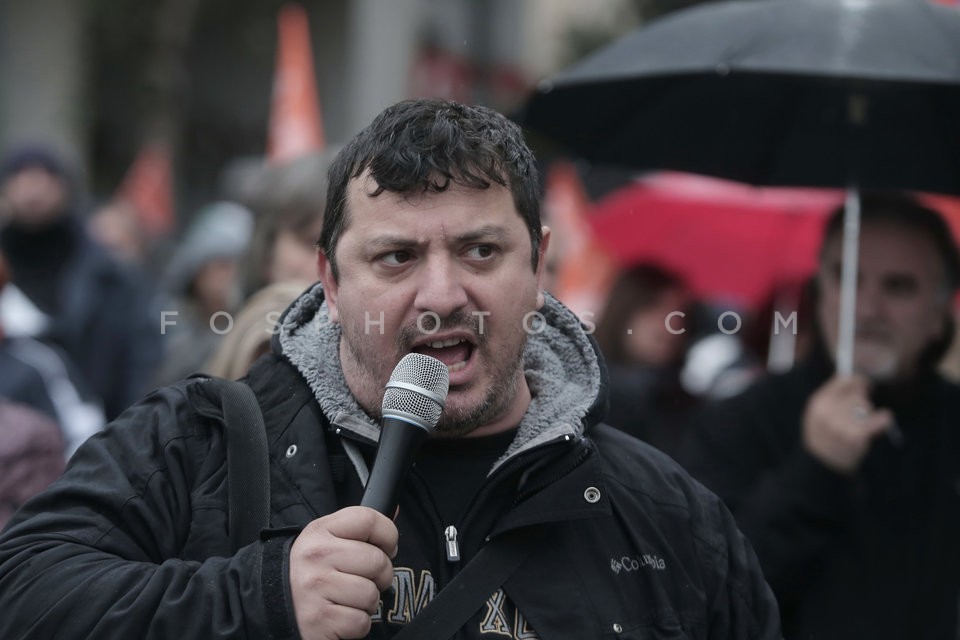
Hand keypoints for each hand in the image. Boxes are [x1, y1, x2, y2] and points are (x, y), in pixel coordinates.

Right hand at [289, 506, 397, 639]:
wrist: (273, 607)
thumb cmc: (310, 573)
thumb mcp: (326, 540)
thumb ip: (358, 528)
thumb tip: (394, 511)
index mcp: (320, 531)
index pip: (369, 519)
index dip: (388, 535)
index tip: (386, 548)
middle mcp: (316, 556)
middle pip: (377, 560)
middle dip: (381, 575)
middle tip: (365, 579)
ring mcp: (316, 588)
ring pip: (371, 594)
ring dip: (367, 602)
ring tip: (349, 599)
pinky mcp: (319, 619)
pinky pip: (361, 622)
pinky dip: (357, 624)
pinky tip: (341, 616)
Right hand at [801, 375, 892, 473]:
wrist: (822, 464)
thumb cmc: (822, 436)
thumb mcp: (817, 414)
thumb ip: (832, 396)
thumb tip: (855, 378)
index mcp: (818, 403)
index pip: (842, 381)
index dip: (857, 380)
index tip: (865, 383)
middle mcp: (828, 412)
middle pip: (856, 394)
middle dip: (861, 400)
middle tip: (860, 410)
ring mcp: (842, 424)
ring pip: (865, 406)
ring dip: (867, 413)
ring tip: (859, 425)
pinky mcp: (856, 436)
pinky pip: (878, 419)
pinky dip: (884, 418)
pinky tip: (885, 418)